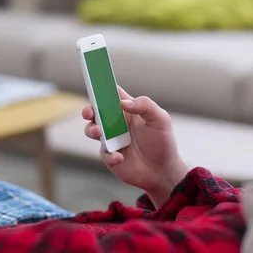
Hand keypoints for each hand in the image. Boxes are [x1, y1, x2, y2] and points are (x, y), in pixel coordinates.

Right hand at [83, 87, 188, 207]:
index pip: (111, 94)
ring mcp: (111, 140)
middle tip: (89, 112)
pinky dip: (109, 154)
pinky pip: (103, 153)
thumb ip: (144, 106)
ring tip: (98, 132)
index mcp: (127, 110)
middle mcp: (116, 123)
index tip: (93, 81)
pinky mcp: (110, 157)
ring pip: (92, 130)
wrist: (163, 171)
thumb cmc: (163, 142)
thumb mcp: (160, 119)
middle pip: (95, 112)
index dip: (101, 87)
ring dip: (91, 129)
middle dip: (88, 110)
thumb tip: (122, 103)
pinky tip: (119, 157)